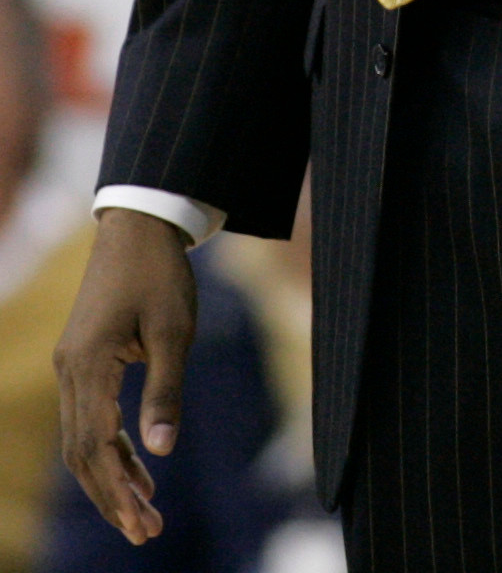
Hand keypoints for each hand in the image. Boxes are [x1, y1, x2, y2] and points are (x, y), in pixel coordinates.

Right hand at [54, 209, 196, 544]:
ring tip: (145, 513)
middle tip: (146, 532)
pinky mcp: (82, 361)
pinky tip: (139, 470)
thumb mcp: (173, 330)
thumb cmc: (160, 274)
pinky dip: (111, 449)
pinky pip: (89, 418)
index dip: (117, 491)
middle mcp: (70, 370)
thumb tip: (163, 450)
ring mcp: (71, 366)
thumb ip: (166, 390)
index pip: (96, 446)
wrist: (137, 227)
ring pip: (82, 440)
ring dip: (111, 478)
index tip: (142, 523)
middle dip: (112, 497)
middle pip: (82, 452)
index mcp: (89, 364)